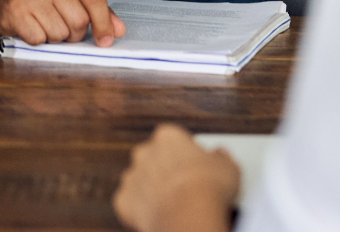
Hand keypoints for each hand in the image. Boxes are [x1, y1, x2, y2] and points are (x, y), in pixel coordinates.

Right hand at [0, 0, 125, 46]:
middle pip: (80, 21)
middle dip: (74, 33)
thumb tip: (118, 30)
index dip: (104, 23)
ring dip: (55, 37)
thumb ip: (95, 9)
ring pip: (61, 33)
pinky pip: (40, 39)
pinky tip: (30, 27)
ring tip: (43, 23)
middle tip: (61, 27)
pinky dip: (38, 40)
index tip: (106, 40)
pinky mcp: (15, 12)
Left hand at [113, 124, 238, 231]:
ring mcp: (132, 175)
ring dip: (152, 190)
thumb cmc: (208, 187)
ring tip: (173, 206)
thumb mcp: (228, 167)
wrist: (189, 213)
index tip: (198, 169)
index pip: (174, 140)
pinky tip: (158, 216)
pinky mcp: (125, 199)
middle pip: (154, 158)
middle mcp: (145, 152)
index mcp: (167, 137)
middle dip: (166, 170)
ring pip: (140, 180)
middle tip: (186, 189)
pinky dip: (141, 210)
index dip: (187, 156)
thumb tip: (222, 155)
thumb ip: (222, 157)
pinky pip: (130, 203)